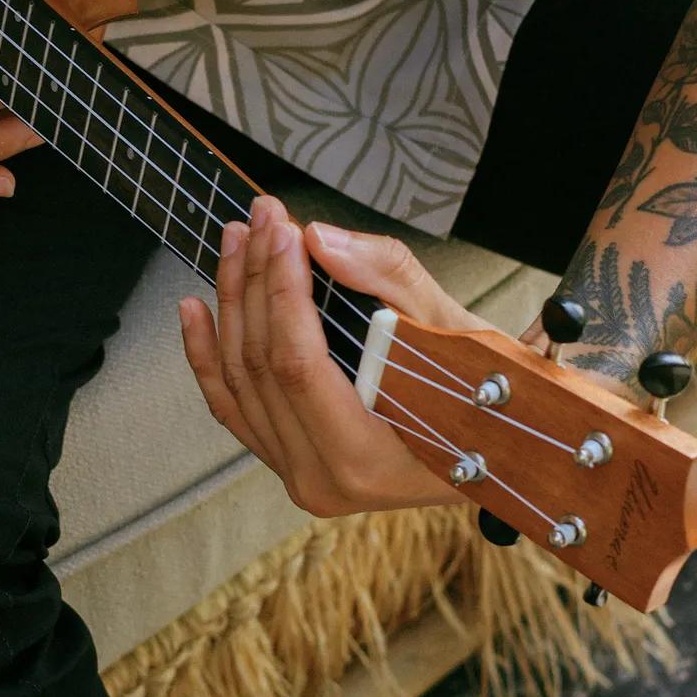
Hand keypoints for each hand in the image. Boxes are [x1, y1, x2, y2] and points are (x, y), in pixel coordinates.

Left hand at [179, 196, 489, 515]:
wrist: (502, 455)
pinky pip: (231, 407)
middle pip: (260, 365)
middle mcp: (321, 479)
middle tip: (262, 218)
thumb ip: (387, 281)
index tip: (284, 228)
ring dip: (232, 302)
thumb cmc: (491, 400)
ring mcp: (299, 476)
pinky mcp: (289, 462)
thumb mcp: (457, 333)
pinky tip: (195, 308)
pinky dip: (207, 355)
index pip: (297, 362)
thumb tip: (319, 239)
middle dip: (256, 279)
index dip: (283, 286)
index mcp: (363, 458)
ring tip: (236, 243)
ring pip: (238, 380)